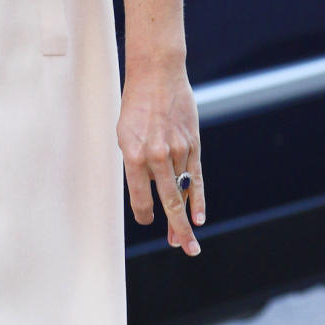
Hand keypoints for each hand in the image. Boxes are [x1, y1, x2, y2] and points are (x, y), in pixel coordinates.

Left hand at [117, 61, 204, 256]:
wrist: (157, 75)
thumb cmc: (135, 106)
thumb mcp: (124, 134)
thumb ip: (136, 164)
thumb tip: (149, 191)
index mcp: (133, 154)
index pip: (141, 197)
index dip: (143, 214)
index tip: (146, 221)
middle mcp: (156, 155)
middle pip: (169, 201)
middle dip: (175, 229)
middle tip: (182, 249)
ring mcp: (177, 150)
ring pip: (184, 192)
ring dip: (186, 219)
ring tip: (188, 242)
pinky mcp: (193, 144)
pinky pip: (197, 177)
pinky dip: (199, 198)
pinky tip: (200, 217)